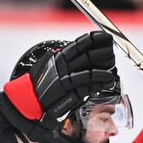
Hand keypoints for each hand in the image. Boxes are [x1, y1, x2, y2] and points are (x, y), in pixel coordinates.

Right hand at [0, 31, 117, 138]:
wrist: (30, 105)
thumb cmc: (40, 87)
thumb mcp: (48, 67)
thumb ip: (61, 59)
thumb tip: (73, 50)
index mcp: (58, 59)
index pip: (78, 45)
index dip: (94, 39)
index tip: (105, 37)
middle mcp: (62, 68)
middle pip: (87, 56)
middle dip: (103, 52)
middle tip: (112, 51)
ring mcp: (66, 81)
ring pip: (88, 71)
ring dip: (103, 69)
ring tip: (112, 68)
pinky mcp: (70, 94)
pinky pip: (87, 87)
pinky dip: (99, 83)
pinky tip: (107, 81)